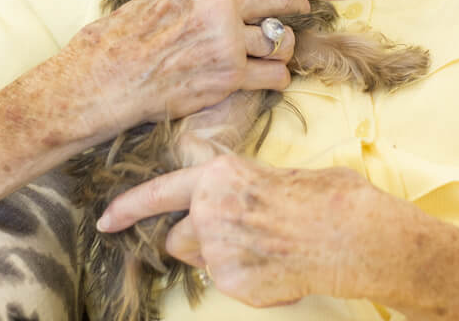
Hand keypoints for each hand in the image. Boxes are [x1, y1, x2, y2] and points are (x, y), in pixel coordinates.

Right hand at [69, 0, 307, 130]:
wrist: (109, 79)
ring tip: (283, 47)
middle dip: (293, 1)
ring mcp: (229, 42)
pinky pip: (273, 75)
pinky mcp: (231, 76)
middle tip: (302, 4)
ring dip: (283, 44)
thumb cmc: (121, 39)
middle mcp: (220, 5)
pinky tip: (276, 76)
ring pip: (279, 39)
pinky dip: (278, 76)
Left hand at [96, 154, 374, 307]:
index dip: (127, 209)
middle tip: (240, 234)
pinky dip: (247, 279)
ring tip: (268, 248)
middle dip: (196, 240)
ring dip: (222, 258)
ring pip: (203, 261)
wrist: (353, 235)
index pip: (158, 194)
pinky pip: (228, 282)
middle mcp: (209, 212)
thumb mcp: (272, 174)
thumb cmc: (324, 197)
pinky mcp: (234, 283)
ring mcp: (219, 252)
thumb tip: (231, 199)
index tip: (104, 221)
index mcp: (218, 175)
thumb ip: (237, 188)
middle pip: (178, 236)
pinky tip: (279, 266)